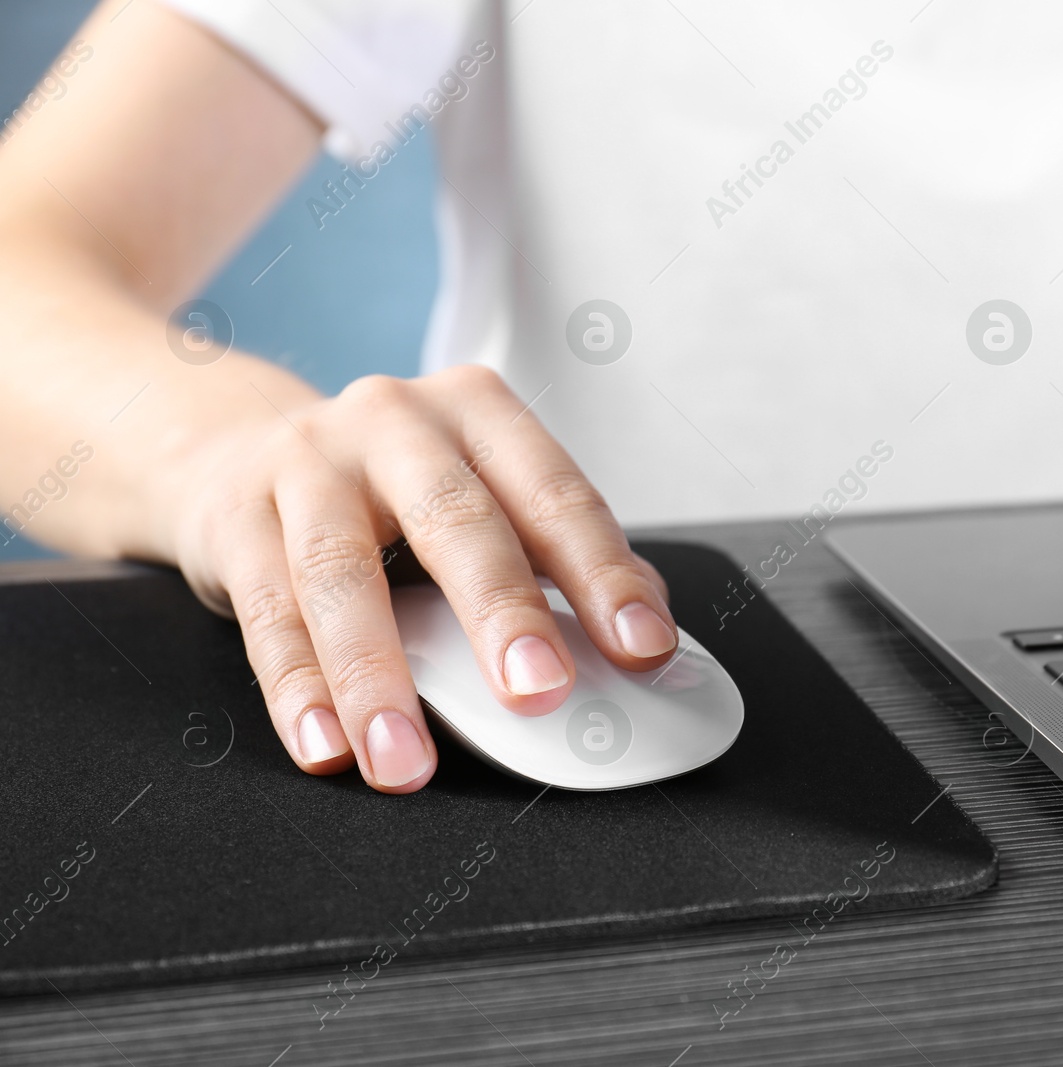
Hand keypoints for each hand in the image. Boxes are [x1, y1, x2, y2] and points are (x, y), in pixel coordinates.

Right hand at [166, 365, 677, 792]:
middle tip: (540, 693)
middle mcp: (397, 422)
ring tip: (406, 763)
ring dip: (378, 677)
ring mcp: (307, 463)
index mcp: (481, 415)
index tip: (643, 649)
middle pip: (455, 519)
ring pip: (341, 573)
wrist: (237, 449)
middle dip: (502, 611)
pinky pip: (266, 612)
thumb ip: (561, 558)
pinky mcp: (235, 517)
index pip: (556, 496)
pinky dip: (296, 689)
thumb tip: (650, 642)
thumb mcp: (482, 495)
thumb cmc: (394, 491)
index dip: (605, 575)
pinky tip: (325, 746)